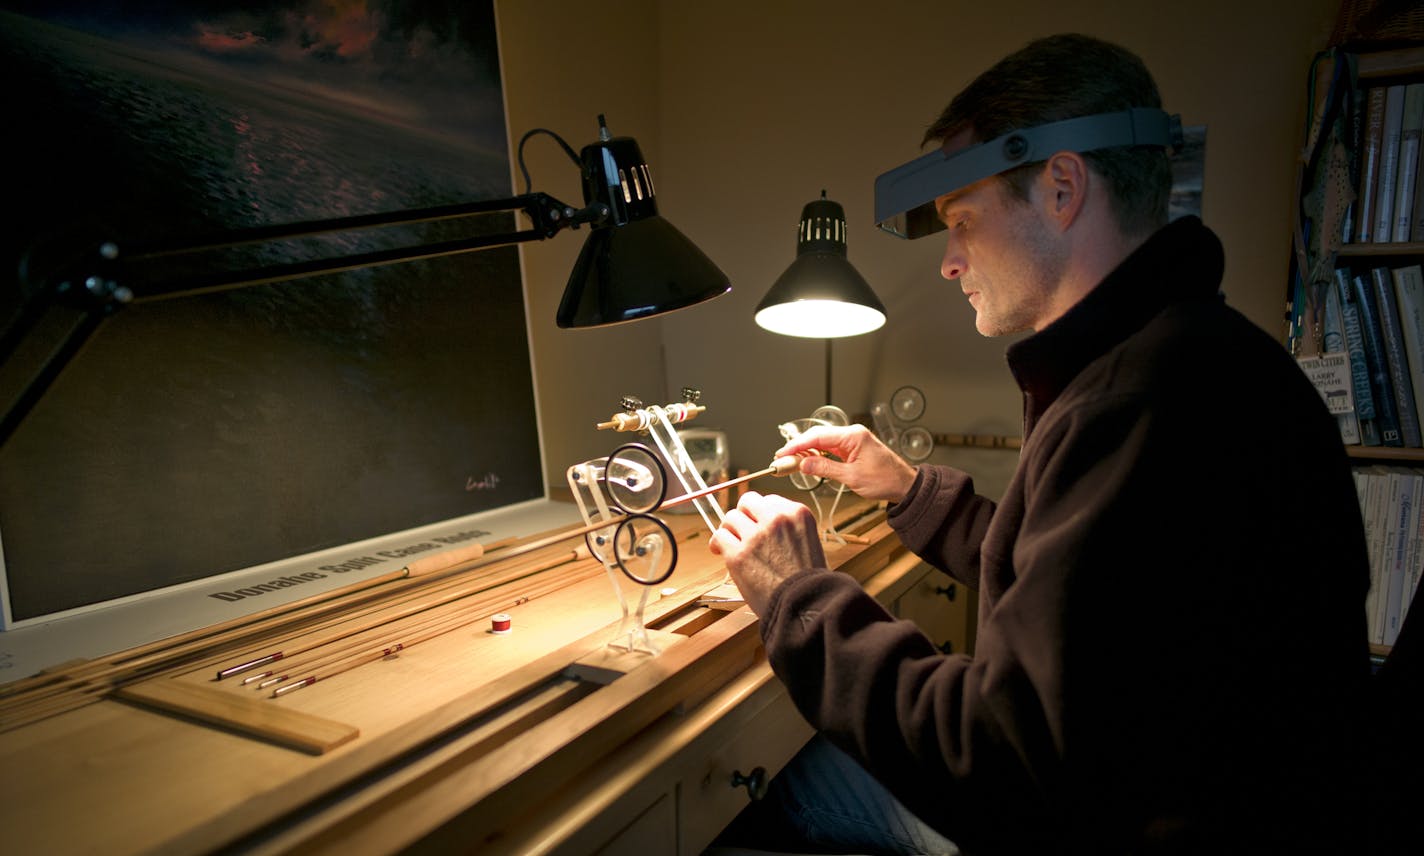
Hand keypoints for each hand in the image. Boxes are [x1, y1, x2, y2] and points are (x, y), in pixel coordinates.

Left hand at [709, 491, 826, 616]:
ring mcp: (756, 535)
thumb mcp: (808, 541)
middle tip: (741, 530)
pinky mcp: (738, 554)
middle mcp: (777, 518)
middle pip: (747, 501)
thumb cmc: (808, 582)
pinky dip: (717, 544)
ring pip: (730, 517)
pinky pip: (719, 536)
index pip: (769, 500)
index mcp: (798, 513)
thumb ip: (787, 528)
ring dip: (729, 529)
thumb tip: (762, 523)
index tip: (756, 524)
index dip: (760, 514)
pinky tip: (720, 552)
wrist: (805, 606)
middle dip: (743, 515)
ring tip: (731, 543)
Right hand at [777, 424, 917, 502]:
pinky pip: (830, 449)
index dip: (797, 445)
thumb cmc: (885, 480)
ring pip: (822, 442)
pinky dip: (817, 456)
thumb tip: (803, 464)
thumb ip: (825, 469)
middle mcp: (852, 434)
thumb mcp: (852, 477)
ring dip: (806, 452)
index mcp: (853, 436)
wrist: (905, 486)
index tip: (782, 454)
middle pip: (817, 436)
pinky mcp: (852, 449)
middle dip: (798, 448)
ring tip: (791, 463)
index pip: (817, 437)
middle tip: (782, 460)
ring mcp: (852, 441)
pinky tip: (808, 463)